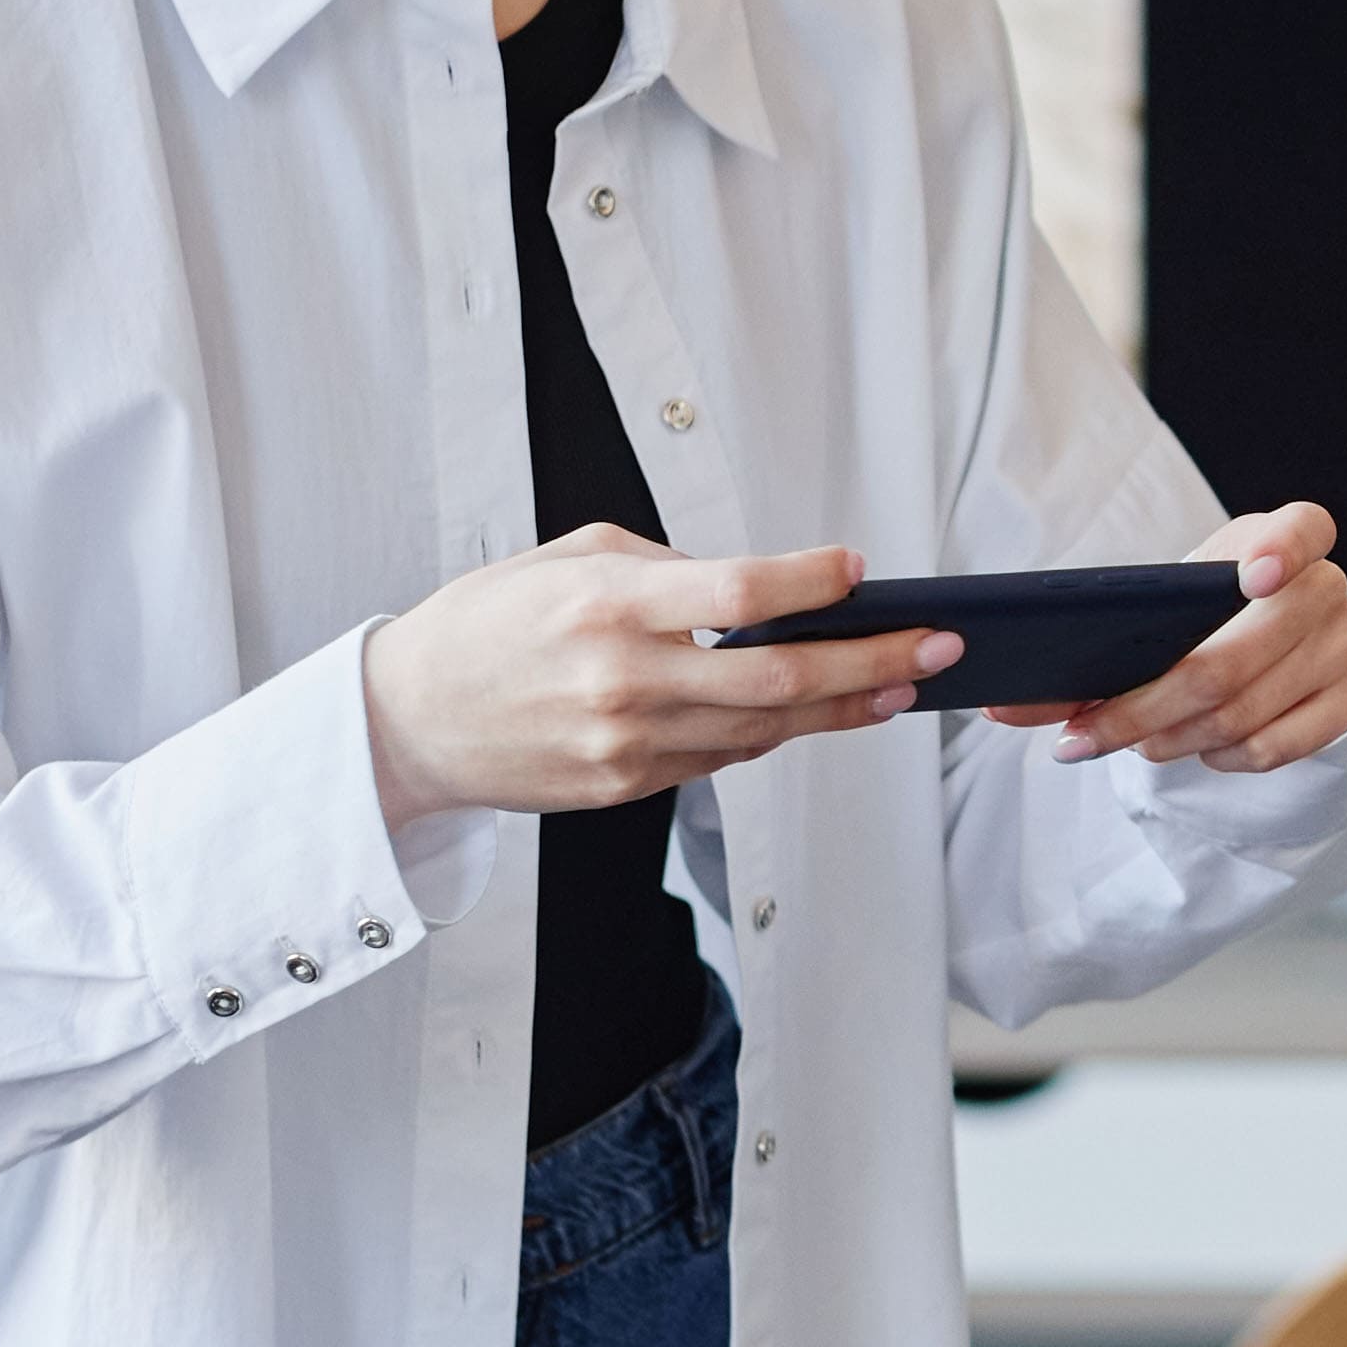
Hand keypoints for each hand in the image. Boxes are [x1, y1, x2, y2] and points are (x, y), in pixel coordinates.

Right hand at [362, 531, 950, 829]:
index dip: (813, 583)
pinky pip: (720, 759)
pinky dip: (772, 734)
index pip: (740, 592)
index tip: (860, 571)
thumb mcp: (567, 560)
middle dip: (871, 662)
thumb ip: (665, 569)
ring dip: (841, 708)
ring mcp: (626, 742)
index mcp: (609, 604)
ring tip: (898, 687)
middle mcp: (623, 677)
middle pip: (778, 676)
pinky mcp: (623, 786)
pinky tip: (813, 714)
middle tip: (936, 647)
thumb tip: (755, 587)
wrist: (409, 720)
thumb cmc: (490, 625)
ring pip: (763, 728)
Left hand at [991, 502, 1346, 775]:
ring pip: (1240, 715)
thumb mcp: (1170, 598)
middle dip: (1141, 709)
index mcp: (1284, 538)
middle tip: (1080, 737)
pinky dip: (1217, 756)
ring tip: (1123, 742)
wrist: (1284, 640)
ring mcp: (1343, 650)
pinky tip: (1190, 747)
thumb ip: (1100, 637)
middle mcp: (1326, 590)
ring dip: (1166, 739)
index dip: (1281, 551)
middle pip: (1230, 662)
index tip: (1251, 576)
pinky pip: (1271, 749)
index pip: (1304, 530)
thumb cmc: (1211, 610)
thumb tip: (1001, 706)